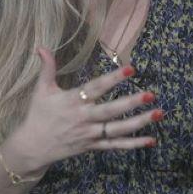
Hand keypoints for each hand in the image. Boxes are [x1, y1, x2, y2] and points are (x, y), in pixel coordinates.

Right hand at [0, 47, 161, 175]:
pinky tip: (151, 139)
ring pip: (117, 129)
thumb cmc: (38, 114)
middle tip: (151, 94)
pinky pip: (116, 145)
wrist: (34, 146)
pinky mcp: (93, 146)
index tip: (131, 69)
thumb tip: (41, 47)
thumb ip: (47, 68)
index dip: (113, 78)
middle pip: (110, 110)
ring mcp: (90, 134)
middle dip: (131, 103)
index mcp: (72, 101)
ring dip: (139, 122)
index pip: (96, 88)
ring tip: (159, 113)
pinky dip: (133, 144)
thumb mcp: (41, 90)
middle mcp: (83, 118)